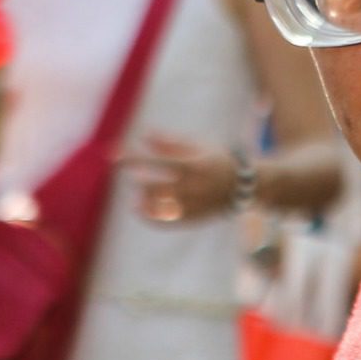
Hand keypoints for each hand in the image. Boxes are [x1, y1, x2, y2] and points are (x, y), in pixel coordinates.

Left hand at [120, 132, 239, 224]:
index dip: (133, 159)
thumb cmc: (217, 159)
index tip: (114, 154)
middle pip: (153, 188)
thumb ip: (170, 142)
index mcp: (193, 166)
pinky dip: (149, 217)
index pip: (155, 163)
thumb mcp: (197, 146)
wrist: (245, 185)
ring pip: (158, 207)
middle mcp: (192, 188)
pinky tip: (138, 208)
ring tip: (136, 194)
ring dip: (142, 199)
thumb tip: (144, 137)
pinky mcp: (194, 218)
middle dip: (136, 179)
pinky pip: (166, 222)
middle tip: (127, 171)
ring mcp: (193, 205)